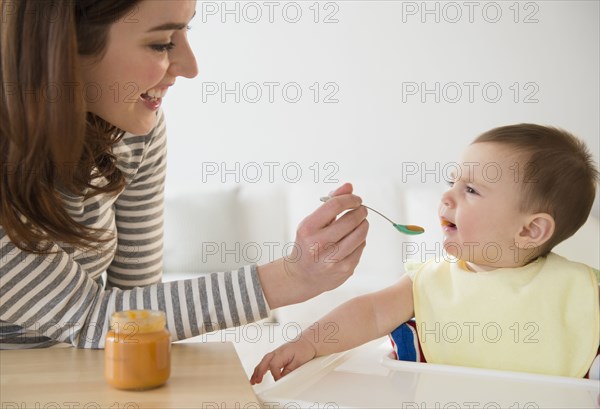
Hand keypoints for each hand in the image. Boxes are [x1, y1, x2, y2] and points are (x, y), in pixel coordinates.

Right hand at [250, 337, 316, 383]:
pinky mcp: (276, 355)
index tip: (278, 382)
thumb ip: (289, 370)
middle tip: (256, 381)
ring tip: (253, 381)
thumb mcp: (299, 361)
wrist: (308, 342)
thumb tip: (281, 379)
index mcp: (282, 353)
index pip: (274, 366)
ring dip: (257, 371)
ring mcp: (275, 353)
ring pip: (263, 362)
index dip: (275, 375)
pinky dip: (261, 368)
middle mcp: (276, 352)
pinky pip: (266, 362)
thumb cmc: (304, 349)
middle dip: (259, 372)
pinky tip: (258, 375)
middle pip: (264, 362)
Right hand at [284, 183, 368, 300]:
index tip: (356, 199)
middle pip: (351, 220)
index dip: (350, 199)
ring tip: (360, 222)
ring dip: (364, 224)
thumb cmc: (308, 243)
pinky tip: (354, 239)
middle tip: (361, 209)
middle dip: (360, 211)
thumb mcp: (312, 222)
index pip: (335, 205)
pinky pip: (361, 247)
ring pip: (360, 234)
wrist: (301, 276)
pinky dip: (361, 240)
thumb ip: (331, 202)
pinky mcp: (344, 269)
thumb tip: (349, 186)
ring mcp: (332, 259)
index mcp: (308, 228)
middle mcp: (318, 244)